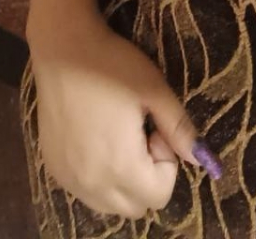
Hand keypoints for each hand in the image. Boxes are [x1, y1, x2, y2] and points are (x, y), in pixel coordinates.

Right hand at [29, 14, 220, 218]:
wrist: (62, 49)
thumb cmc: (113, 65)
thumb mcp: (154, 90)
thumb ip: (179, 129)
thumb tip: (202, 160)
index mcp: (120, 167)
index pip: (160, 195)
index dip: (167, 162)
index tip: (155, 128)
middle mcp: (91, 183)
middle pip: (135, 206)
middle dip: (147, 177)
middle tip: (140, 133)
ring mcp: (68, 179)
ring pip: (109, 204)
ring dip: (123, 181)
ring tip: (118, 136)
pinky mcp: (53, 168)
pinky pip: (85, 191)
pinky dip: (99, 177)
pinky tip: (96, 138)